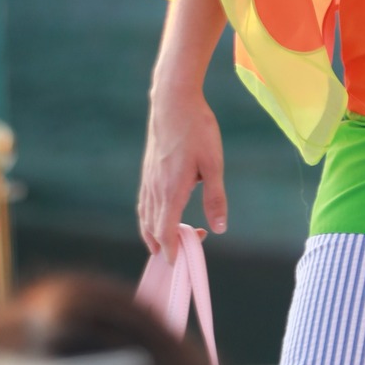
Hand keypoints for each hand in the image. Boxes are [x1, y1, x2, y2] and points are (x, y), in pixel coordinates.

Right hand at [138, 79, 227, 252]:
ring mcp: (148, 178)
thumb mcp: (214, 164)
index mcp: (172, 190)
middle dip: (163, 245)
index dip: (171, 250)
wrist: (173, 100)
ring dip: (152, 233)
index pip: (166, 231)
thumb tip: (219, 228)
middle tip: (177, 255)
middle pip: (152, 228)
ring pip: (145, 215)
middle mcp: (155, 188)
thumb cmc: (197, 129)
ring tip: (161, 244)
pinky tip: (155, 214)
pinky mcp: (147, 169)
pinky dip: (148, 216)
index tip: (177, 264)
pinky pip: (144, 201)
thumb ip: (216, 198)